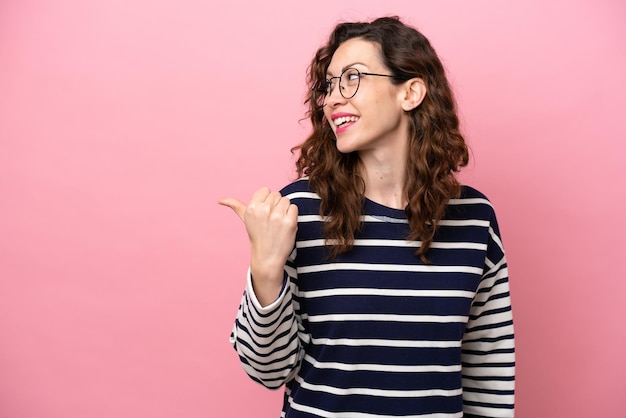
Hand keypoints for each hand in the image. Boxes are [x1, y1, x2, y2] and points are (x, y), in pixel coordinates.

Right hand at [219, 187, 297, 304]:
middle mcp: (264, 210)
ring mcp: (277, 216)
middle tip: (271, 220)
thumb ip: (235, 206)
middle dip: (276, 205)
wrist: (268, 257)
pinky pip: (294, 208)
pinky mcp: (290, 222)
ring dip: (285, 210)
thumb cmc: (258, 236)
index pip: (265, 190)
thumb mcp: (245, 219)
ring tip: (278, 223)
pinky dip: (292, 215)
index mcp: (252, 208)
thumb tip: (220, 200)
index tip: (265, 213)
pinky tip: (285, 225)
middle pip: (277, 195)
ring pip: (286, 200)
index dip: (267, 201)